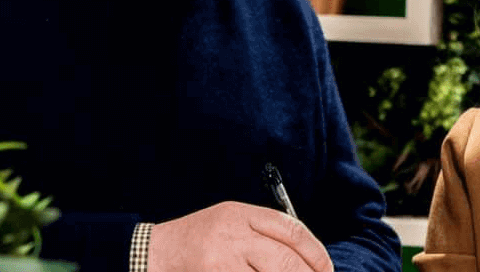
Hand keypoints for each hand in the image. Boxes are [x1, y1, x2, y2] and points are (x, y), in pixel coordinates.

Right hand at [148, 201, 333, 271]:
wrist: (153, 254)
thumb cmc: (197, 242)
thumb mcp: (230, 223)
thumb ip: (263, 234)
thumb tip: (305, 258)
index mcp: (241, 214)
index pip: (292, 231)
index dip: (316, 253)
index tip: (326, 269)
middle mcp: (234, 234)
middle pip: (286, 259)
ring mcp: (223, 259)